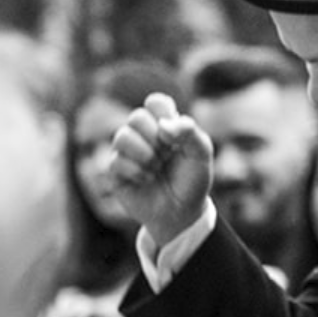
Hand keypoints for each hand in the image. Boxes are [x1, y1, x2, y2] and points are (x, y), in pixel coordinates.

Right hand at [104, 93, 212, 246]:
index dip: (163, 114)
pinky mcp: (115, 172)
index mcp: (163, 125)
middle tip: (166, 156)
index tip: (174, 136)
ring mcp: (126, 152)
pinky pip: (116, 161)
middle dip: (155, 139)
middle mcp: (142, 135)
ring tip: (156, 168)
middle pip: (137, 117)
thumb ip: (190, 132)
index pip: (155, 102)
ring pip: (122, 136)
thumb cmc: (191, 182)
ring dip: (145, 155)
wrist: (182, 214)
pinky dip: (137, 172)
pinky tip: (146, 180)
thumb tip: (163, 125)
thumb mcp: (201, 154)